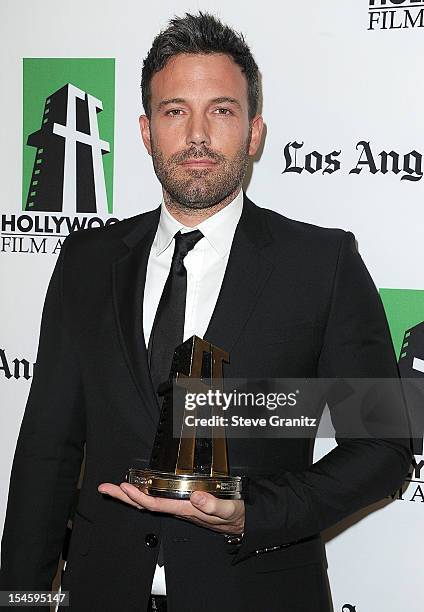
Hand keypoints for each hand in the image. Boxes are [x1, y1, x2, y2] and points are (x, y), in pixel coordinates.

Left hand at [97, 482, 244, 534]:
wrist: (241, 522)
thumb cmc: (235, 515)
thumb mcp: (230, 509)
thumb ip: (214, 505)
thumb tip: (196, 495)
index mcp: (187, 509)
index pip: (156, 503)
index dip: (138, 496)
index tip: (124, 487)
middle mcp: (179, 509)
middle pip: (145, 504)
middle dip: (124, 497)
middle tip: (105, 488)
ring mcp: (179, 507)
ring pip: (149, 502)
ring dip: (130, 495)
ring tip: (114, 488)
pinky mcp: (182, 504)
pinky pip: (157, 500)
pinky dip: (144, 494)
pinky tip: (137, 489)